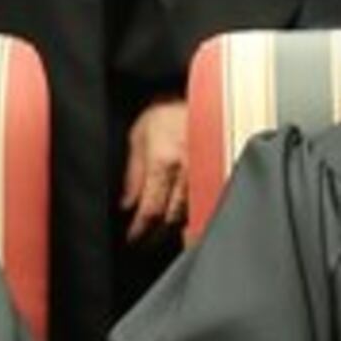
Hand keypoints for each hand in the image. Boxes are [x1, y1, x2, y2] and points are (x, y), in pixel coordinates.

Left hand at [122, 99, 191, 242]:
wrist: (197, 95)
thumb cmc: (166, 111)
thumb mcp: (138, 136)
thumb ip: (133, 173)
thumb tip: (126, 203)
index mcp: (164, 162)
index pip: (150, 210)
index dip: (140, 230)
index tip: (131, 239)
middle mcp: (186, 171)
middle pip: (171, 219)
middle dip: (155, 237)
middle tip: (141, 245)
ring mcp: (204, 174)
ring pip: (189, 215)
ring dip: (172, 231)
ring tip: (158, 237)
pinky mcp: (214, 173)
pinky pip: (202, 203)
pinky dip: (189, 217)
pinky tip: (181, 223)